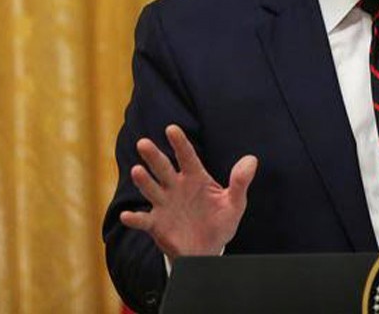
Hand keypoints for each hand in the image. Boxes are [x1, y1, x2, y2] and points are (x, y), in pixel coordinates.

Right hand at [119, 125, 257, 261]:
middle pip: (163, 168)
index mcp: (195, 178)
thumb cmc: (220, 221)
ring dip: (143, 181)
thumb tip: (252, 159)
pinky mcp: (157, 224)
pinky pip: (144, 220)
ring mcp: (164, 204)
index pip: (187, 156)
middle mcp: (176, 187)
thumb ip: (241, 182)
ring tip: (137, 170)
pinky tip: (127, 216)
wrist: (208, 250)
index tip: (172, 129)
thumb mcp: (234, 203)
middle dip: (154, 156)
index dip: (180, 143)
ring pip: (151, 189)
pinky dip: (134, 219)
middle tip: (143, 143)